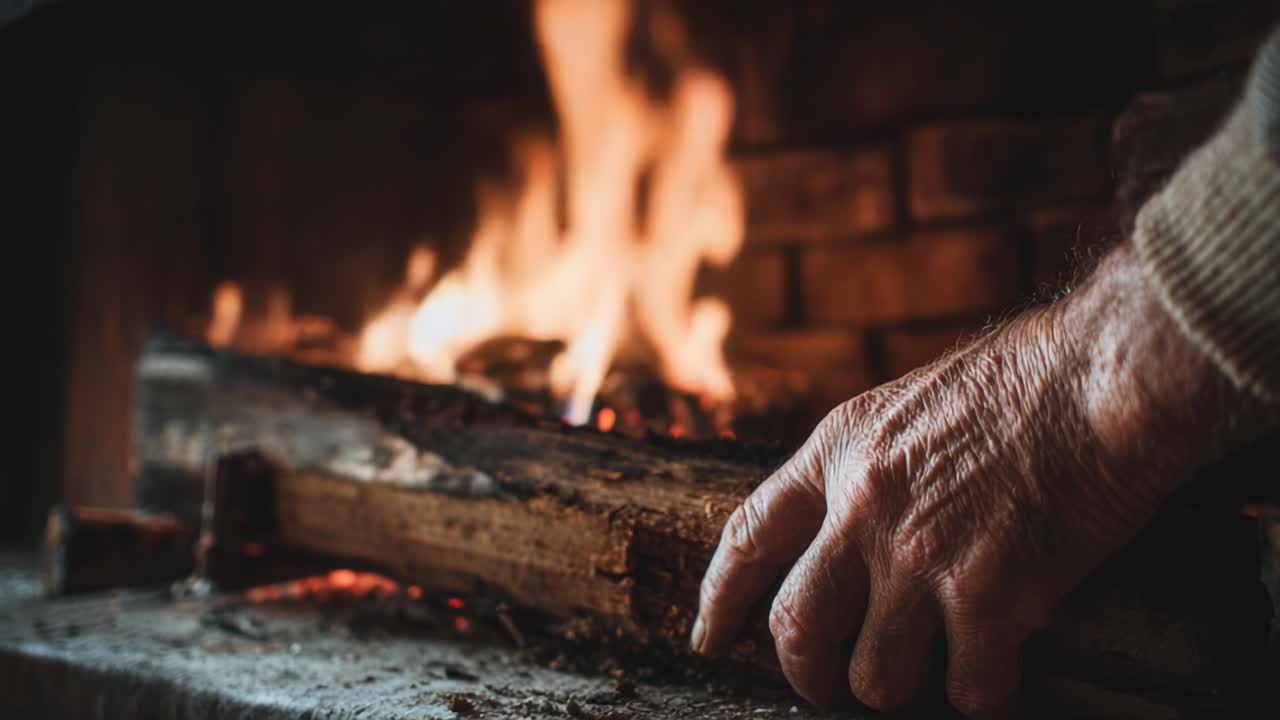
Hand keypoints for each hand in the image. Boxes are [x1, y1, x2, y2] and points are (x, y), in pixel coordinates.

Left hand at [692, 246, 1253, 714]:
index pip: (748, 537)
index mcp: (836, 453)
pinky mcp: (991, 592)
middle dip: (805, 675)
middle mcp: (863, 508)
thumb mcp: (904, 404)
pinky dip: (983, 693)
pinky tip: (1000, 676)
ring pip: (875, 676)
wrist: (1103, 373)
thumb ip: (863, 467)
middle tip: (827, 687)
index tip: (710, 639)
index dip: (719, 599)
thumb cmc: (1022, 378)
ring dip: (900, 690)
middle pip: (795, 627)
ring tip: (930, 676)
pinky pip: (967, 685)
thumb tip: (842, 526)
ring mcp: (921, 554)